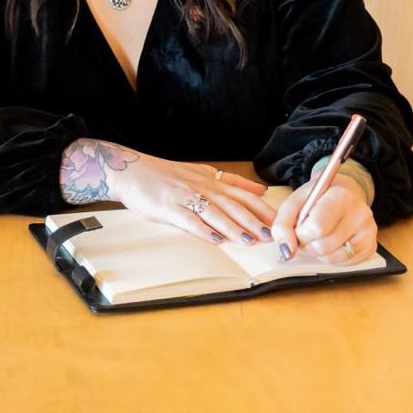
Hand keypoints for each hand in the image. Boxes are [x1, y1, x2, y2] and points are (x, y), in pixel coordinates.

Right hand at [109, 152, 279, 245]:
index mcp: (212, 179)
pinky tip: (216, 241)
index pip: (243, 194)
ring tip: (249, 241)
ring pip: (215, 213)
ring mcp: (185, 197)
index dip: (263, 208)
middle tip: (271, 235)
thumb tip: (261, 189)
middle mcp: (202, 186)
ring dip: (233, 228)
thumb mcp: (202, 172)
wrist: (133, 171)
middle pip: (233, 205)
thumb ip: (232, 182)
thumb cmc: (167, 175)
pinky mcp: (169, 208)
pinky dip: (203, 231)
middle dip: (254, 221)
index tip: (280, 221)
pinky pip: (189, 221)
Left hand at [269, 171, 376, 263]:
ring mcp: (368, 232)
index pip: (317, 227)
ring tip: (318, 237)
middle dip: (307, 245)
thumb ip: (283, 223)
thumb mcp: (296, 201)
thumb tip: (285, 250)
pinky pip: (343, 263)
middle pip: (323, 246)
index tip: (298, 228)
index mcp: (341, 197)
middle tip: (305, 234)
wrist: (345, 193)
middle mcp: (360, 214)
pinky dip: (330, 257)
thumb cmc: (318, 197)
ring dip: (317, 252)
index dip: (301, 234)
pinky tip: (332, 241)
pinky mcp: (371, 247)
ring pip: (332, 258)